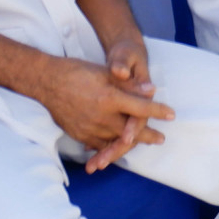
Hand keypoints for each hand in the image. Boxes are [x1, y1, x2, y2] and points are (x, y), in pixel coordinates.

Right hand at [39, 46, 168, 172]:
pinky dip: (110, 147)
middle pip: (131, 132)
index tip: (171, 115)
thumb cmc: (77, 72)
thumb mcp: (104, 72)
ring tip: (141, 143)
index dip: (158, 111)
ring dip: (131, 144)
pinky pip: (99, 146)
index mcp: (109, 97)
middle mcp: (101, 117)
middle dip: (148, 136)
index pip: (140, 108)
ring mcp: (90, 129)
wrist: (47, 82)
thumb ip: (128, 84)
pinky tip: (117, 147)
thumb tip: (151, 89)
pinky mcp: (80, 135)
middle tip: (160, 139)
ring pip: (116, 142)